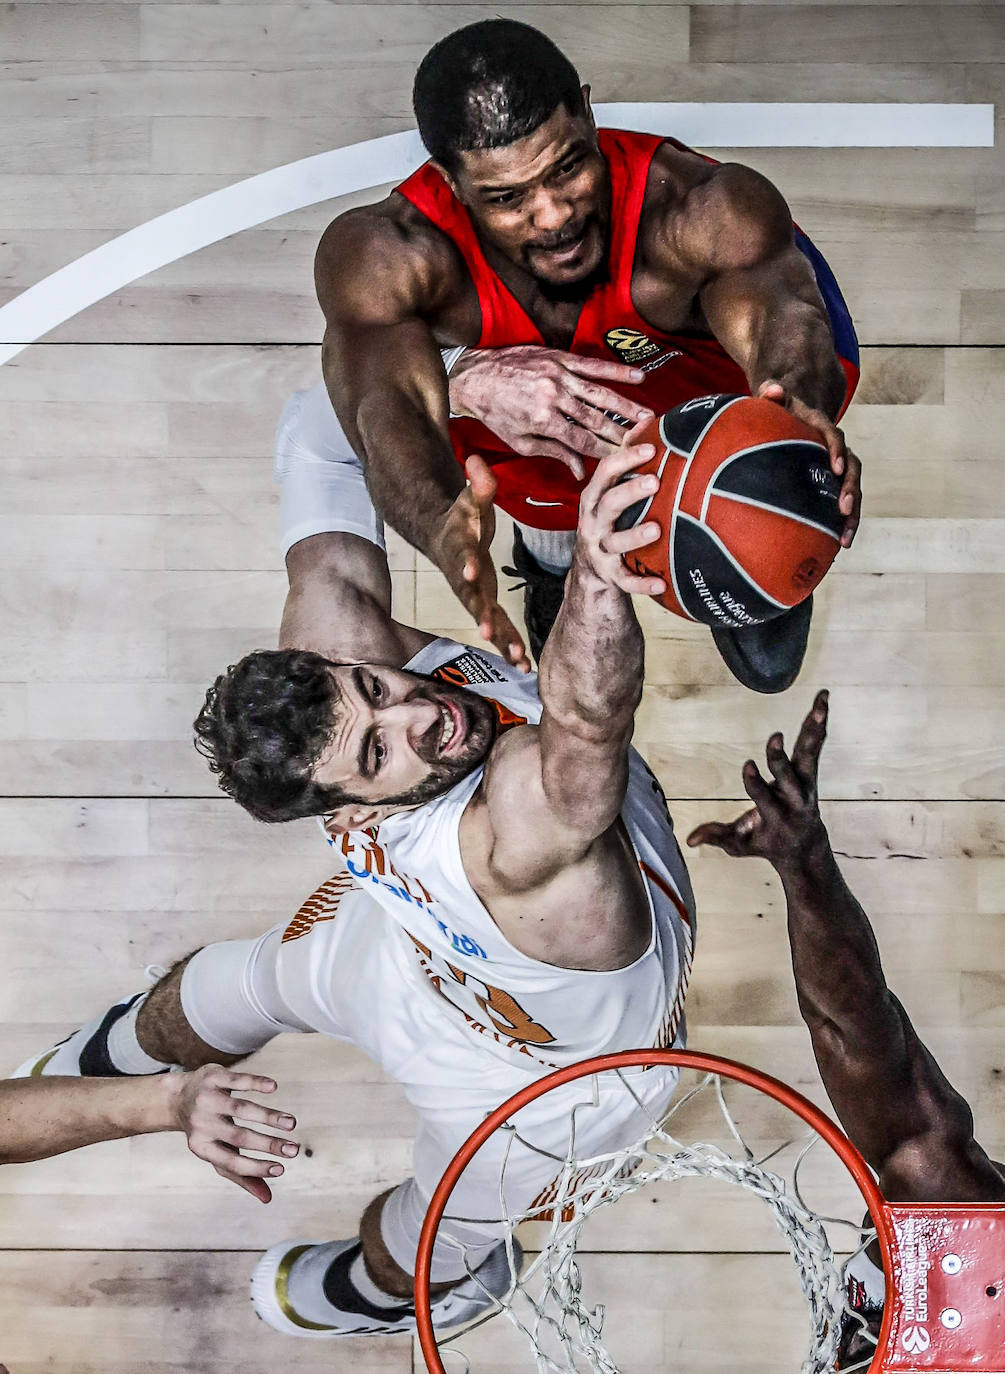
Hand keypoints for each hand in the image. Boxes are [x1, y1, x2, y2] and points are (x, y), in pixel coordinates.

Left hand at [167, 1065, 299, 1203]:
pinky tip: (273, 1087)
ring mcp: (207, 1099)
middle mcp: (202, 1125)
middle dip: (269, 1144)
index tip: (282, 1168)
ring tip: (291, 1123)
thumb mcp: (218, 1152)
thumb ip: (242, 1174)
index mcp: (202, 1148)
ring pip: (241, 1109)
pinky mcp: (213, 1077)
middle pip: (239, 1137)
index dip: (256, 1168)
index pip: (231, 1163)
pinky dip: (256, 1083)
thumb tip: (267, 1199)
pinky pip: (237, 1081)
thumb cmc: (207, 1131)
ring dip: (269, 1116)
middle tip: (295, 1150)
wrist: (177, 1098)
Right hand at [431, 455, 530, 671]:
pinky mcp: (486, 607)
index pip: (462, 558)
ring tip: (518, 659)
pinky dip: (511, 647)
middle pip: (472, 600)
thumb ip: (477, 484)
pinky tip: (526, 666)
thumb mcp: (469, 498)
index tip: (470, 574)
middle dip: (480, 617)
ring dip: (502, 641)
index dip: (465, 565)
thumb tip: (476, 460)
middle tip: (487, 633)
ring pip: (487, 622)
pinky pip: (499, 630)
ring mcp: (475, 597)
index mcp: (462, 553)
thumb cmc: (461, 517)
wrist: (447, 540)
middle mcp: (465, 581)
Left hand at [450, 345, 653, 480]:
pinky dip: (616, 371)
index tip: (626, 459)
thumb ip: (554, 453)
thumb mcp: (520, 442)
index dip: (606, 452)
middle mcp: (553, 397)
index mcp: (543, 421)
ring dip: (626, 406)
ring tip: (648, 417)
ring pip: (600, 393)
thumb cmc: (497, 413)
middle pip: (596, 419)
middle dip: (622, 432)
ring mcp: (558, 375)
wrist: (475, 376)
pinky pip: (592, 365)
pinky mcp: (559, 357)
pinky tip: (638, 377)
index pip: (583, 441)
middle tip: (647, 441)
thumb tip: (580, 473)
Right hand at [574, 420, 664, 595]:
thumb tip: (649, 419)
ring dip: (635, 535)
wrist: (591, 570)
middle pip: (609, 503)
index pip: (606, 472)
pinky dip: (642, 583)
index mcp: (596, 497)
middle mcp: (593, 522)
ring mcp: (600, 549)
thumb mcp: (611, 491)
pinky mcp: (609, 575)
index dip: (626, 458)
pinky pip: (625, 580)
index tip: (651, 447)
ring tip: (656, 528)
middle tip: (655, 481)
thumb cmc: (609, 520)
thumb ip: (627, 460)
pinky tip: (661, 584)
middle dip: (630, 491)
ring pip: (615, 541)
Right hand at [686, 690, 831, 872]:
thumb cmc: (767, 842)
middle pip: (789, 776)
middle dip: (780, 759)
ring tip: (820, 704)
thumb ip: (718, 837)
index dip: (755, 782)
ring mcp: (806, 783)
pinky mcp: (810, 772)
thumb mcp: (740, 845)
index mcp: (776, 815)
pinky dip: (818, 723)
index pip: (763, 797)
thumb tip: (691, 840)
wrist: (804, 847)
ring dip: (814, 730)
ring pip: (809, 755)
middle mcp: (794, 798)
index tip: (747, 765)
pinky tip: (823, 699)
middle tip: (775, 737)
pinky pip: (814, 745)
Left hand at [757, 380, 860, 547]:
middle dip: (851, 491)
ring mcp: (835, 471)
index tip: (833, 467)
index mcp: (823, 430)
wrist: (792, 418)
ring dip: (852, 517)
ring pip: (851, 492)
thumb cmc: (779, 410)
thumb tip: (773, 389)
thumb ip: (771, 393)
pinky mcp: (830, 488)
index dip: (836, 450)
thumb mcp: (774, 399)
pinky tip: (833, 550)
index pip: (835, 437)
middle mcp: (836, 451)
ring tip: (845, 541)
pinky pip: (840, 507)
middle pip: (851, 470)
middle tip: (844, 510)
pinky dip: (839, 526)